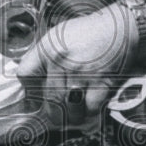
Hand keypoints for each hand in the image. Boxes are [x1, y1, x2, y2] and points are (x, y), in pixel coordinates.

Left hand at [17, 5, 136, 127]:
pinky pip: (90, 109)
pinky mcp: (101, 83)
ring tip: (71, 116)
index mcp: (48, 48)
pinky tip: (88, 110)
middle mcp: (62, 62)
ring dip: (69, 117)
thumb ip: (41, 56)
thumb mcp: (58, 35)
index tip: (32, 101)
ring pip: (67, 109)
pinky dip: (89, 114)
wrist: (121, 28)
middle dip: (50, 113)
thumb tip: (29, 81)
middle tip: (55, 115)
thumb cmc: (89, 32)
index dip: (26, 90)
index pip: (24, 74)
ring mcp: (82, 74)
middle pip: (47, 99)